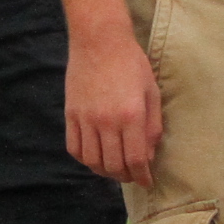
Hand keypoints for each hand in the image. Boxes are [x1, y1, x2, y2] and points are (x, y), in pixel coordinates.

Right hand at [65, 27, 163, 184]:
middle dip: (125, 177)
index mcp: (131, 115)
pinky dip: (85, 159)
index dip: (142, 176)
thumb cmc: (131, 64)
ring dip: (104, 171)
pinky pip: (74, 148)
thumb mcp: (151, 92)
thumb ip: (152, 126)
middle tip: (132, 175)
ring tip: (114, 168)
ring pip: (92, 161)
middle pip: (113, 165)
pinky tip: (95, 156)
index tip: (146, 182)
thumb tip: (148, 156)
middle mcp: (107, 121)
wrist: (99, 41)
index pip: (135, 160)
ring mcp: (86, 119)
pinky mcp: (71, 114)